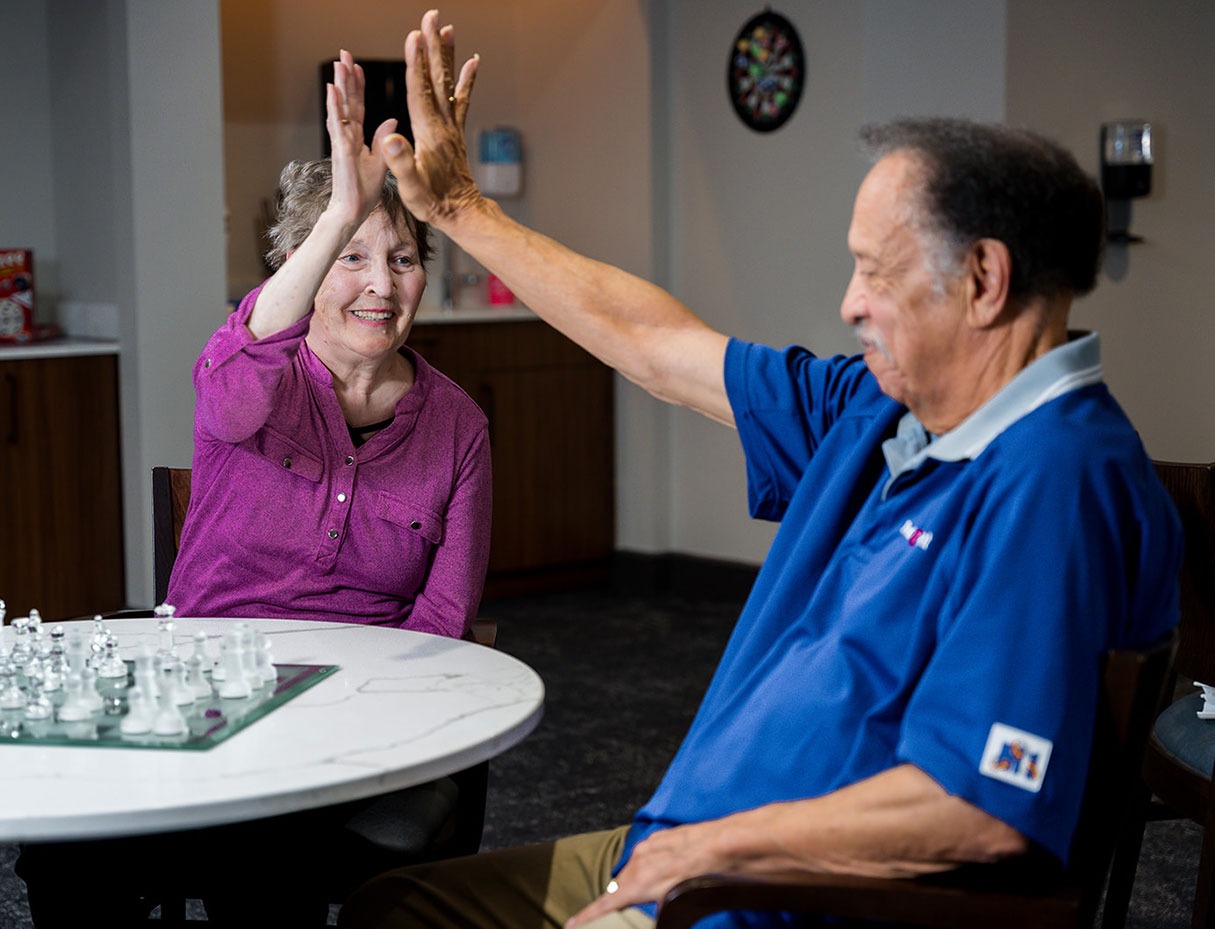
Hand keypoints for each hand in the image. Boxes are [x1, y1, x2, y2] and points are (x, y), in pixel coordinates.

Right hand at [325, 48, 398, 226]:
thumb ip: (384, 143)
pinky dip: (336, 107)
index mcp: (359, 140)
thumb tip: (392, 120)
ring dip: (340, 86)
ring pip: (342, 109)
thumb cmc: (364, 194)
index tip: (356, 66)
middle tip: (344, 53)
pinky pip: (339, 126)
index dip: (357, 87)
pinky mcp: (342, 153)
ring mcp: (344, 144)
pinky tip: (332, 90)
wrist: (353, 215)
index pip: (358, 108)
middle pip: (348, 102)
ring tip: (339, 63)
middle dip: (346, 78)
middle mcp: (349, 138)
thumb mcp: (380, 165)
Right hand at [383, 9, 480, 226]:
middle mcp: (444, 124)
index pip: (420, 90)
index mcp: (429, 133)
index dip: (416, 63)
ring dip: (447, 55)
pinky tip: (472, 62)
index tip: (414, 36)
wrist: (463, 214)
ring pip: (448, 84)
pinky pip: (462, 99)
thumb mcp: (412, 188)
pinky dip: (466, 79)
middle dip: (432, 47)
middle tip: (432, 17)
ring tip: (448, 29)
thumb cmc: (434, 204)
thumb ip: (402, 164)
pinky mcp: (456, 132)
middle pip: (436, 78)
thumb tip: (390, 139)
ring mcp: (452, 127)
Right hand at [566, 823, 722, 927]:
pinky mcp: (666, 836)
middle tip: (618, 914)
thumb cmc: (708, 877)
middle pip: (620, 886)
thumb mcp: (680, 903)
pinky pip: (648, 854)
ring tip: (647, 894)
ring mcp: (653, 845)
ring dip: (635, 882)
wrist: (730, 845)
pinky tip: (665, 873)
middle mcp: (641, 860)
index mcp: (640, 881)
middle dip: (617, 900)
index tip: (572, 925)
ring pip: (634, 869)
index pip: (606, 903)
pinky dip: (649, 866)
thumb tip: (657, 913)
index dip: (588, 916)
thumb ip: (661, 910)